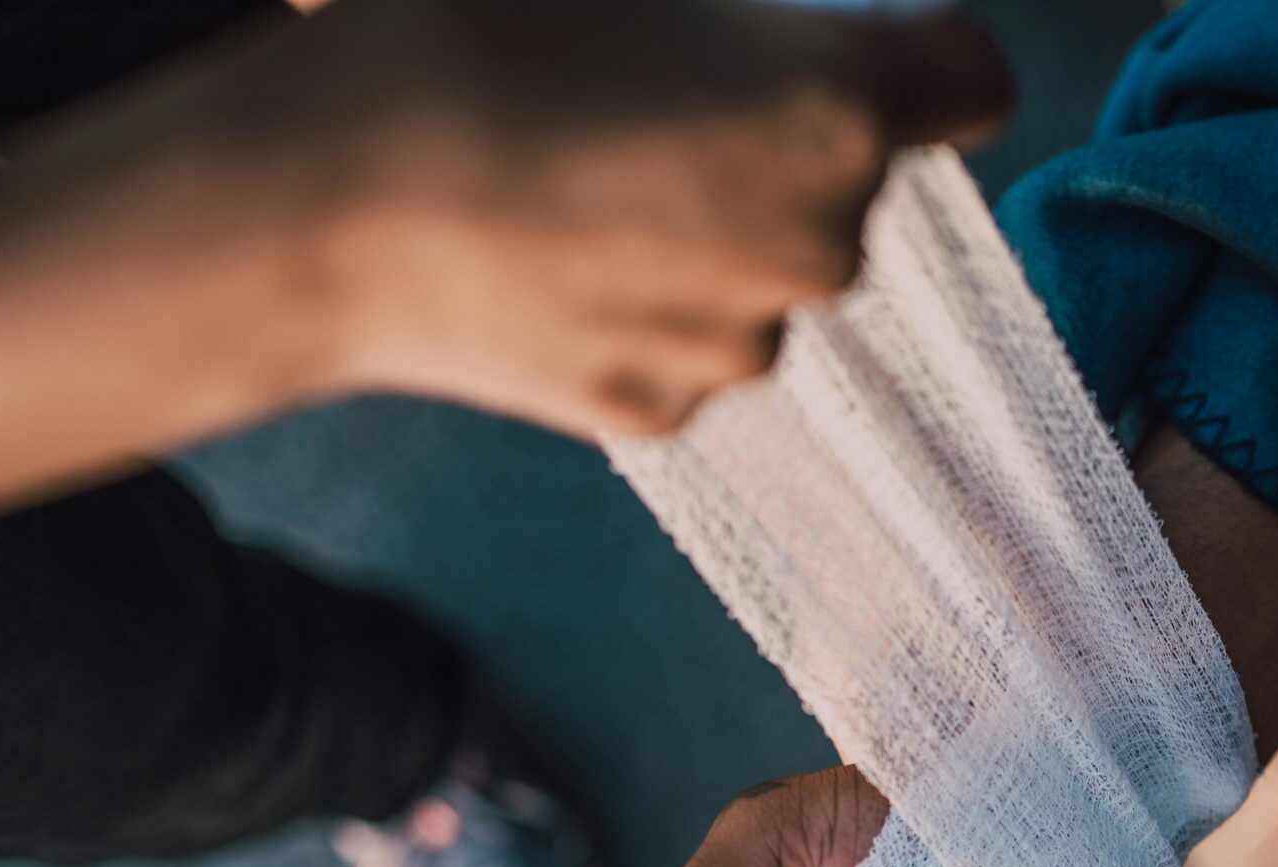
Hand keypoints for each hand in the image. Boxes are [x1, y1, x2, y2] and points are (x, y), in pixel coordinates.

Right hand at [221, 0, 1013, 434]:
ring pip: (760, 275)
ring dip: (702, 229)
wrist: (309, 200)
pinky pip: (680, 345)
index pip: (968, 81)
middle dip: (775, 141)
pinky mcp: (660, 415)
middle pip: (848, 183)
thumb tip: (715, 29)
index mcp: (835, 107)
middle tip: (646, 97)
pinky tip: (538, 255)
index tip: (865, 43)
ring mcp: (741, 346)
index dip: (921, 56)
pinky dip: (632, 304)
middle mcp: (822, 246)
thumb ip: (719, 5)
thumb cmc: (450, 32)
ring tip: (572, 176)